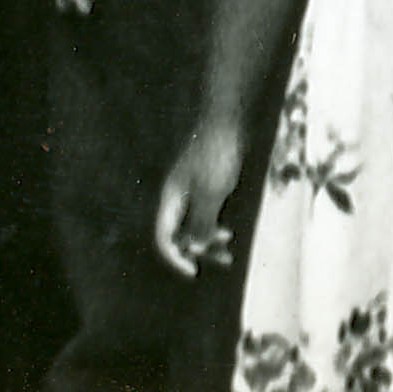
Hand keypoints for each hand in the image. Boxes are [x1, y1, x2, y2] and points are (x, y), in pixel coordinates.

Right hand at [155, 121, 245, 276]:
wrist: (225, 120)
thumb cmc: (216, 155)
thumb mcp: (211, 193)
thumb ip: (202, 222)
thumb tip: (196, 248)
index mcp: (171, 199)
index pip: (164, 238)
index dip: (175, 258)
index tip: (194, 270)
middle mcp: (177, 197)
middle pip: (179, 235)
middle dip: (198, 252)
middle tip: (222, 261)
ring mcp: (190, 191)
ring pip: (194, 225)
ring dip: (209, 241)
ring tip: (228, 254)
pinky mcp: (203, 185)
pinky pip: (203, 215)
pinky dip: (213, 226)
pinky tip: (227, 233)